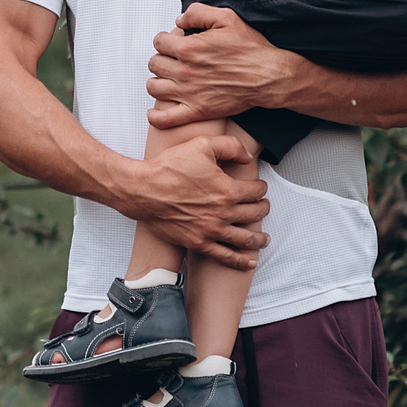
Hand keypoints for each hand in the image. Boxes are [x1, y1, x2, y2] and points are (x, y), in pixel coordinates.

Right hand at [117, 135, 271, 269]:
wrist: (143, 190)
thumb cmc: (170, 166)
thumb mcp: (202, 144)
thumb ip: (230, 146)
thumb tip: (248, 157)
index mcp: (227, 189)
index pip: (256, 191)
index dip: (261, 188)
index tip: (260, 187)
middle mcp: (223, 213)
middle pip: (254, 214)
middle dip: (262, 209)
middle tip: (263, 207)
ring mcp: (211, 231)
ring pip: (245, 239)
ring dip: (259, 239)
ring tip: (264, 238)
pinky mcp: (198, 243)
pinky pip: (225, 256)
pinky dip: (240, 262)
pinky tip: (250, 262)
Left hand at [147, 1, 301, 127]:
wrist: (269, 76)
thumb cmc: (251, 49)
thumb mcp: (226, 17)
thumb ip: (197, 13)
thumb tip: (179, 20)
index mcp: (189, 48)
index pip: (159, 42)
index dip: (166, 39)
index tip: (174, 42)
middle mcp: (185, 71)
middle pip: (155, 64)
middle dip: (162, 58)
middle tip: (173, 59)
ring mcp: (190, 93)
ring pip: (154, 88)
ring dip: (158, 81)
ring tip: (168, 79)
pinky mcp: (198, 111)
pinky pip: (166, 119)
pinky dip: (156, 117)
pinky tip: (156, 111)